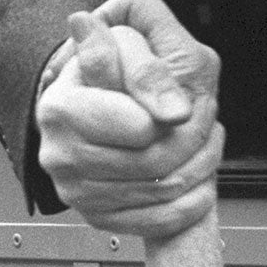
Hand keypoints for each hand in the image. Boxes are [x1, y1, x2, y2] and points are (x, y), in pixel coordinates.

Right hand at [35, 0, 222, 238]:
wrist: (97, 102)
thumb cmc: (113, 69)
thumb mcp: (128, 45)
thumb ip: (144, 65)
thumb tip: (161, 97)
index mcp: (60, 109)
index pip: (140, 126)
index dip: (175, 111)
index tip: (188, 102)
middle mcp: (59, 154)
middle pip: (155, 162)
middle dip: (196, 141)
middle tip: (207, 118)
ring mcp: (75, 191)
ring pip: (163, 191)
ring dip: (201, 168)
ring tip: (205, 141)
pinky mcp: (97, 216)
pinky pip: (160, 221)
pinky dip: (192, 202)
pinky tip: (198, 177)